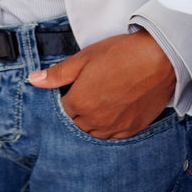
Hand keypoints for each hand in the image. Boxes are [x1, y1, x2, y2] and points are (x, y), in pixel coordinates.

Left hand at [27, 30, 173, 138]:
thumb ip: (58, 73)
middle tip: (90, 93)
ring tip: (101, 103)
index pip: (63, 110)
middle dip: (78, 111)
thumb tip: (33, 80)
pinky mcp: (132, 129)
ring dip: (92, 123)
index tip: (76, 88)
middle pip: (77, 124)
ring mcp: (115, 127)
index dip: (68, 98)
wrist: (159, 58)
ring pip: (94, 134)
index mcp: (80, 103)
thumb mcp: (84, 58)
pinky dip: (110, 129)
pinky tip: (114, 113)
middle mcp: (95, 120)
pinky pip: (114, 138)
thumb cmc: (121, 54)